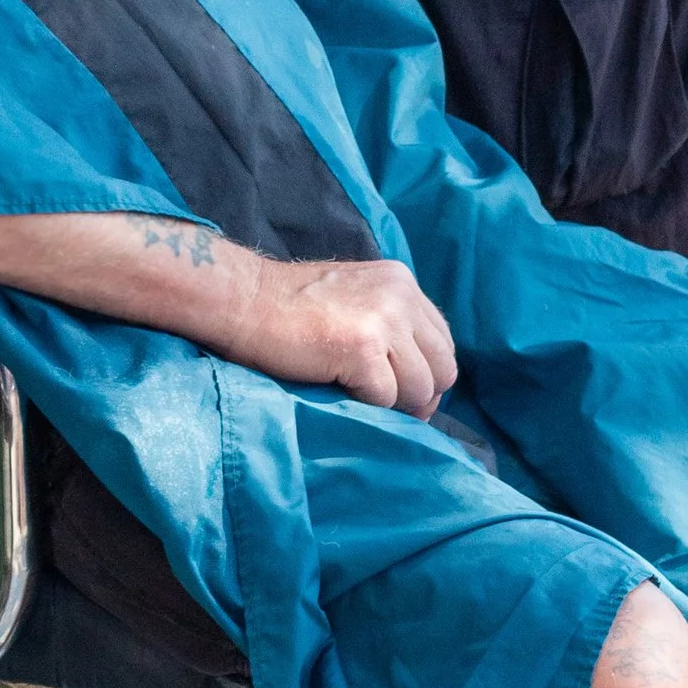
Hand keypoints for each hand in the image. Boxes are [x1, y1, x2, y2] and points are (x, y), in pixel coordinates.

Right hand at [230, 254, 458, 419]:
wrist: (243, 301)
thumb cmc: (288, 308)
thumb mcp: (355, 298)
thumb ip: (389, 322)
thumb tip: (418, 377)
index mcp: (402, 282)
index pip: (443, 341)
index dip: (426, 373)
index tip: (399, 390)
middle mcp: (401, 296)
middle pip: (444, 368)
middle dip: (419, 396)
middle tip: (386, 405)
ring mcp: (384, 321)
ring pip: (421, 388)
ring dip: (392, 404)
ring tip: (358, 395)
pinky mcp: (363, 348)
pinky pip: (386, 399)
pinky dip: (366, 405)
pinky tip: (339, 389)